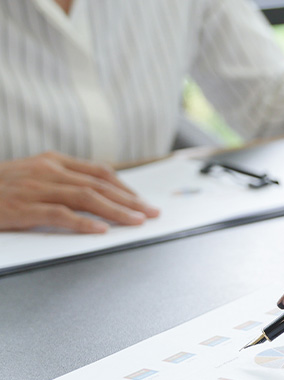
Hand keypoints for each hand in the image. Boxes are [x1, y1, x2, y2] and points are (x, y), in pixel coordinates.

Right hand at [0, 151, 159, 232]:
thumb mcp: (31, 176)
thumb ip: (60, 181)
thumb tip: (95, 195)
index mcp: (53, 162)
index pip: (100, 172)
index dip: (125, 187)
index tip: (143, 200)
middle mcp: (49, 171)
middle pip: (100, 184)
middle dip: (130, 200)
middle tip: (151, 213)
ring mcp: (36, 188)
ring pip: (87, 197)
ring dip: (116, 211)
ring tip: (136, 222)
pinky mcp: (23, 208)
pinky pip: (60, 215)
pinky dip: (83, 223)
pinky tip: (101, 231)